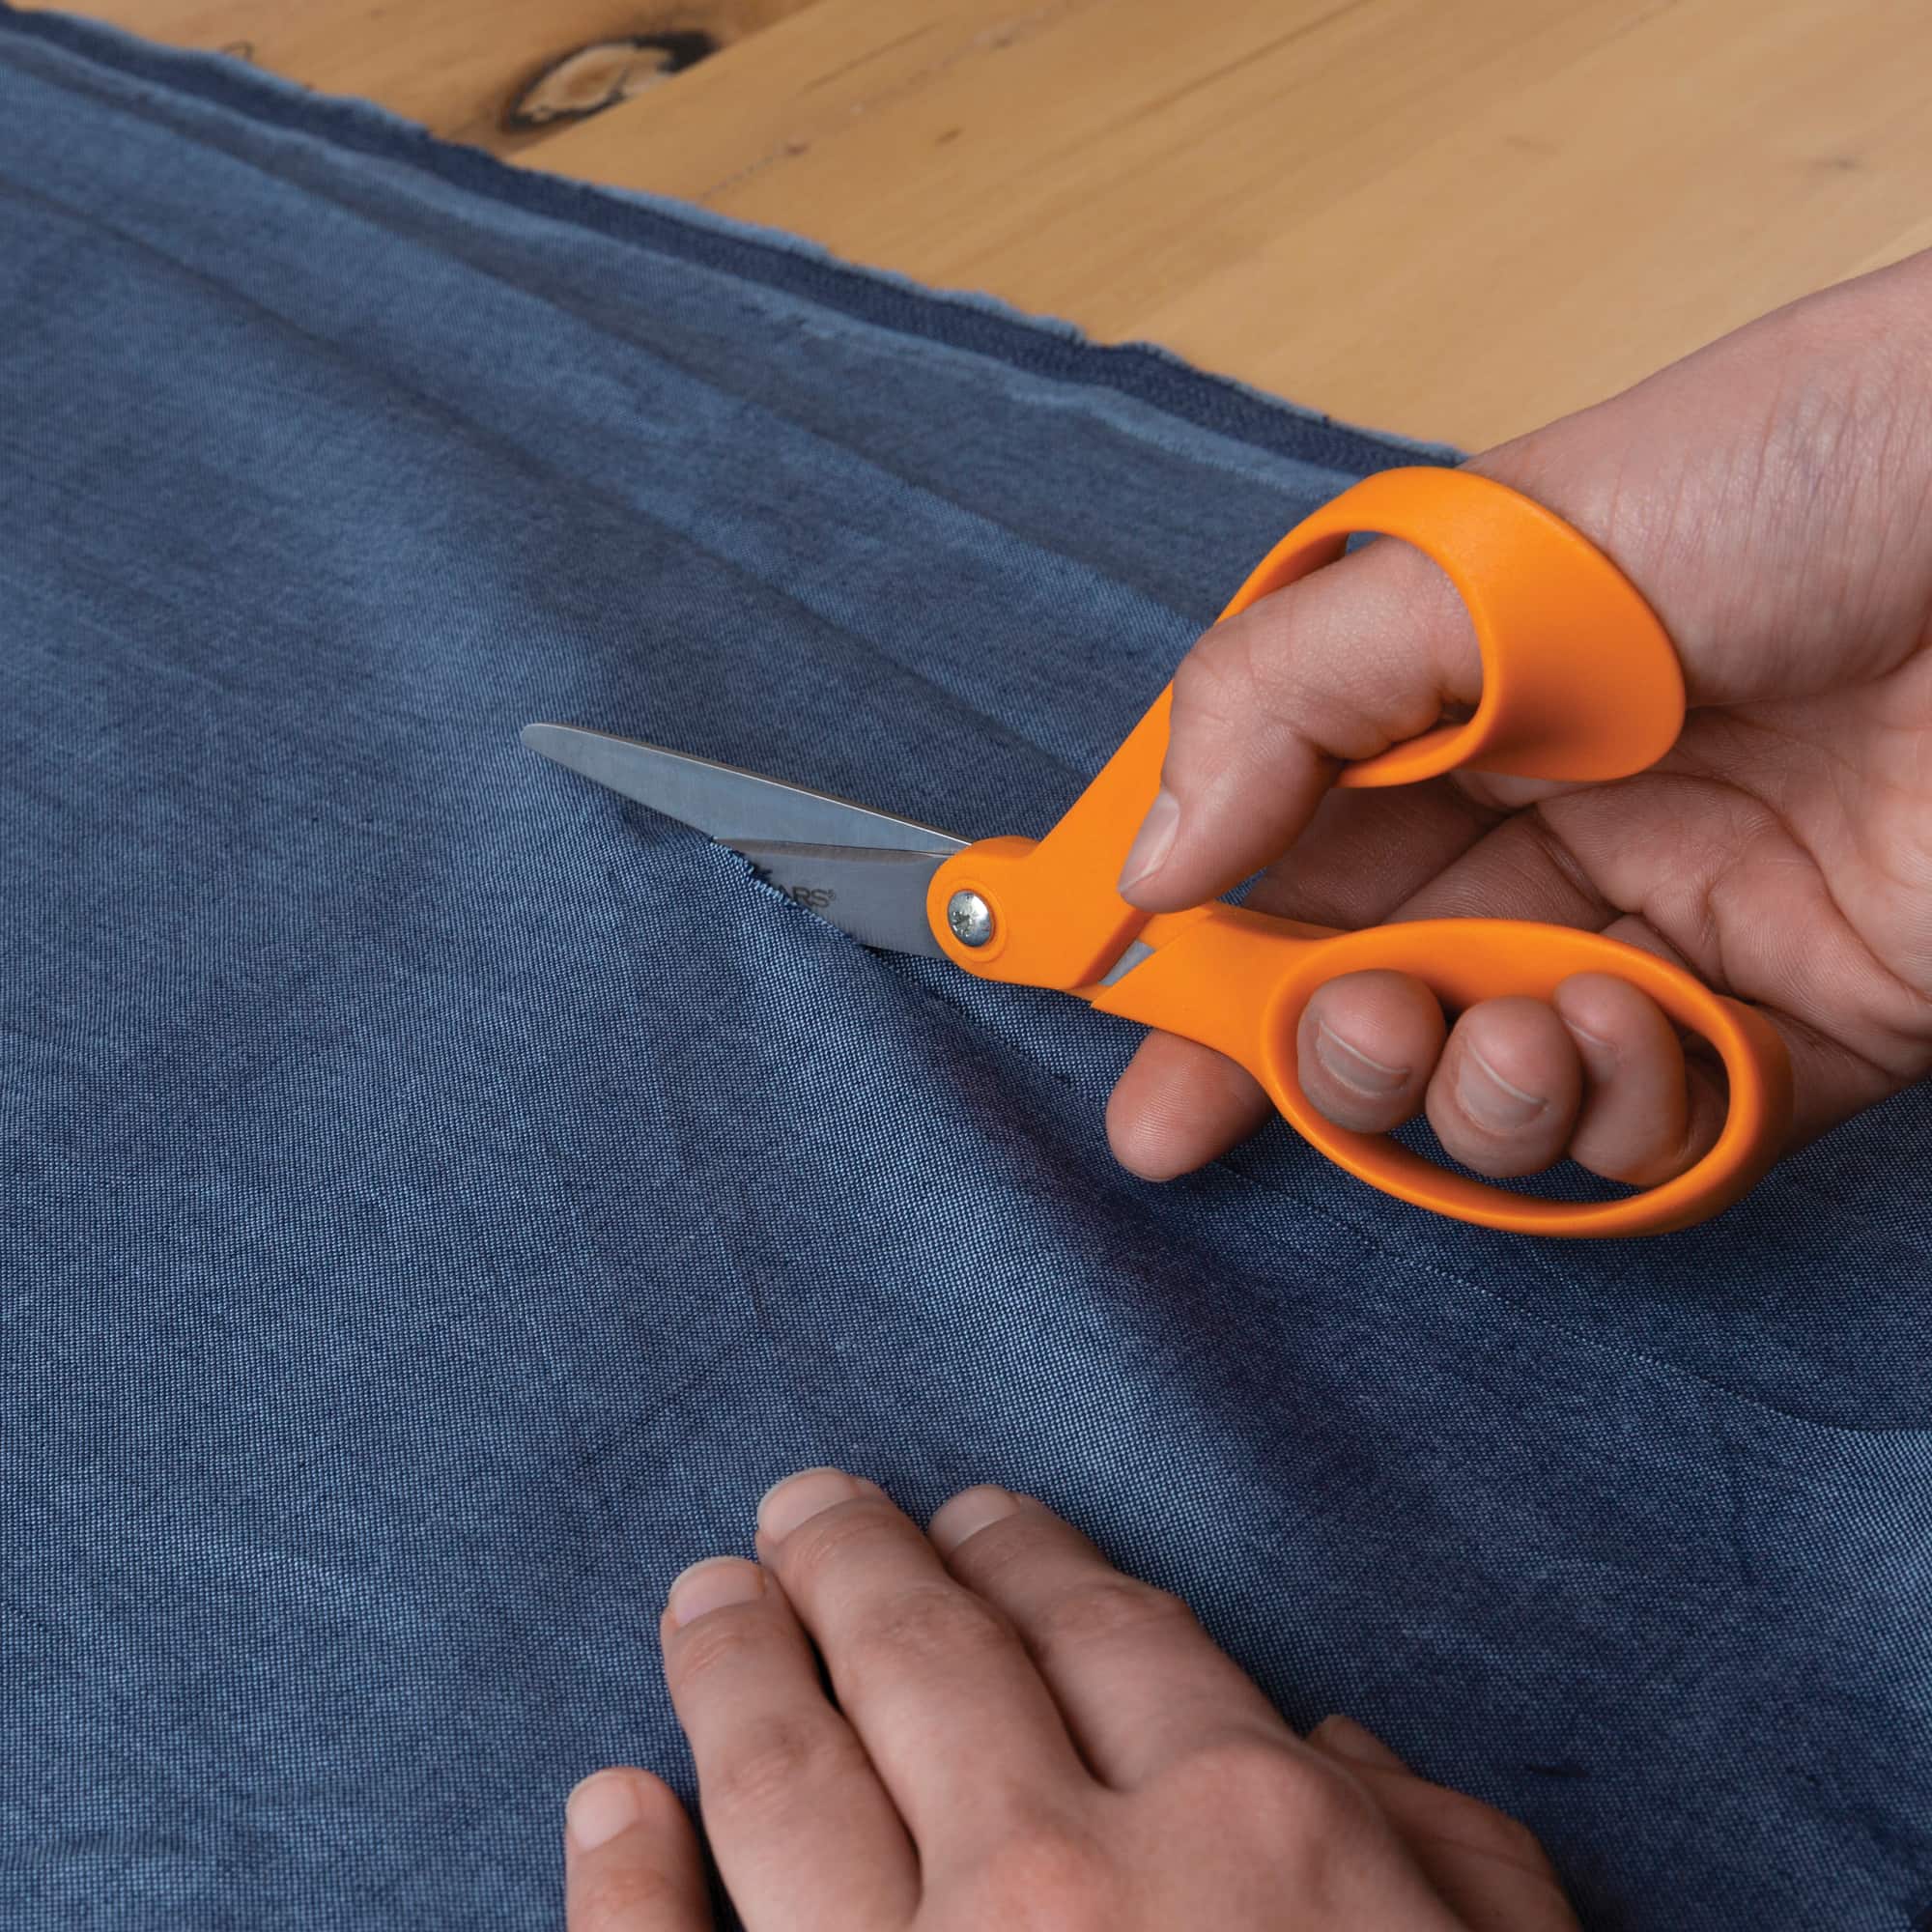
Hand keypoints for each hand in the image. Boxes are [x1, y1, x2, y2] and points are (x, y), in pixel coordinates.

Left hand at [562, 1469, 1577, 1929]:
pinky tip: (607, 1803)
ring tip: (707, 1597)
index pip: (1104, 1628)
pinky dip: (622, 1882)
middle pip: (929, 1660)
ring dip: (733, 1669)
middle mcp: (1059, 1885)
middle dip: (858, 1564)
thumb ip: (1456, 1866)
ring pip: (782, 1776)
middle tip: (805, 1507)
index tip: (977, 1513)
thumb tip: (1339, 1746)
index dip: (1033, 1554)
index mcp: (1246, 1837)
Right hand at [1107, 249, 1931, 1186]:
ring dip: (1471, 1096)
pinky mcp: (1791, 1028)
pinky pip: (1655, 1136)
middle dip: (1324, 1055)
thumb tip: (1153, 867)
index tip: (1132, 1061)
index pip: (1276, 863)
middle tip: (1351, 1030)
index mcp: (1447, 715)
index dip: (1190, 970)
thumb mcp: (1479, 552)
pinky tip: (1636, 1031)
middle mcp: (1544, 831)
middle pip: (1367, 997)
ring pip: (1494, 1091)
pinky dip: (1617, 1120)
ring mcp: (1665, 934)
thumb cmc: (1802, 473)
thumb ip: (1279, 705)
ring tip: (1516, 1030)